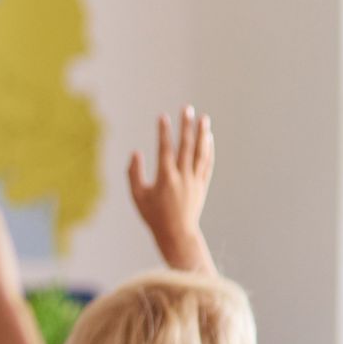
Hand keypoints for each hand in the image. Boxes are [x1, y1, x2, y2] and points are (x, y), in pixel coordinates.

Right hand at [125, 106, 215, 273]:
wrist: (176, 234)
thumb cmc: (153, 216)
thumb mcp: (137, 196)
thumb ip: (134, 174)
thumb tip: (135, 153)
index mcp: (165, 178)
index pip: (165, 149)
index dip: (163, 132)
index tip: (163, 117)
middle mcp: (183, 176)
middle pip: (186, 146)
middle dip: (186, 126)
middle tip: (187, 109)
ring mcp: (195, 180)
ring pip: (200, 152)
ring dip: (202, 134)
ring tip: (204, 118)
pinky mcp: (202, 185)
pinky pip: (207, 163)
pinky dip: (209, 149)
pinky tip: (208, 138)